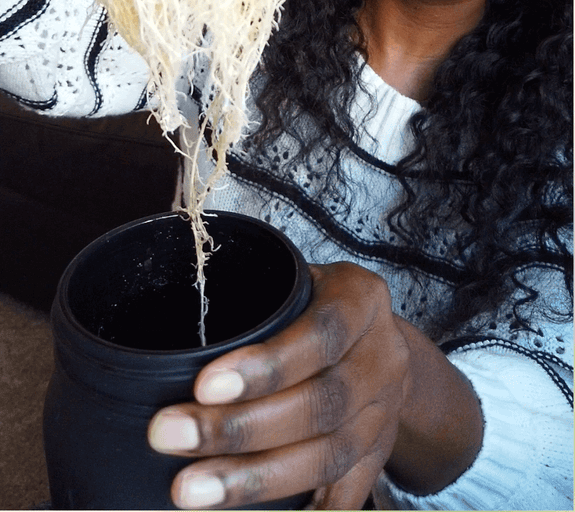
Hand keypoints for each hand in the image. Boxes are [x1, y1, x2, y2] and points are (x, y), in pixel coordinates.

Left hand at [148, 263, 409, 509]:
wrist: (378, 341)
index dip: (267, 365)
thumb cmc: (313, 303)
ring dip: (256, 479)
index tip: (203, 386)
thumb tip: (172, 335)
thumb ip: (251, 297)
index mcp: (361, 300)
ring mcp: (383, 414)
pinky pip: (346, 498)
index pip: (320, 333)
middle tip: (169, 436)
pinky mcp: (377, 459)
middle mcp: (383, 358)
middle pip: (321, 403)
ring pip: (328, 456)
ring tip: (190, 489)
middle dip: (240, 428)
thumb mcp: (294, 278)